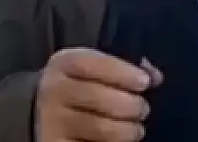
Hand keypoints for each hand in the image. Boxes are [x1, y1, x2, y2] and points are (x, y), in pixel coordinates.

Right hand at [34, 48, 162, 141]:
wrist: (43, 114)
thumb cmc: (81, 86)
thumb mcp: (95, 69)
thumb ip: (124, 67)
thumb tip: (154, 76)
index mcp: (63, 63)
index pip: (92, 64)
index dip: (122, 73)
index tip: (145, 82)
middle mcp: (53, 90)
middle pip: (98, 97)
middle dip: (131, 105)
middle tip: (143, 109)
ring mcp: (53, 121)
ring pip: (100, 128)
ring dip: (127, 130)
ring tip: (136, 129)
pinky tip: (119, 141)